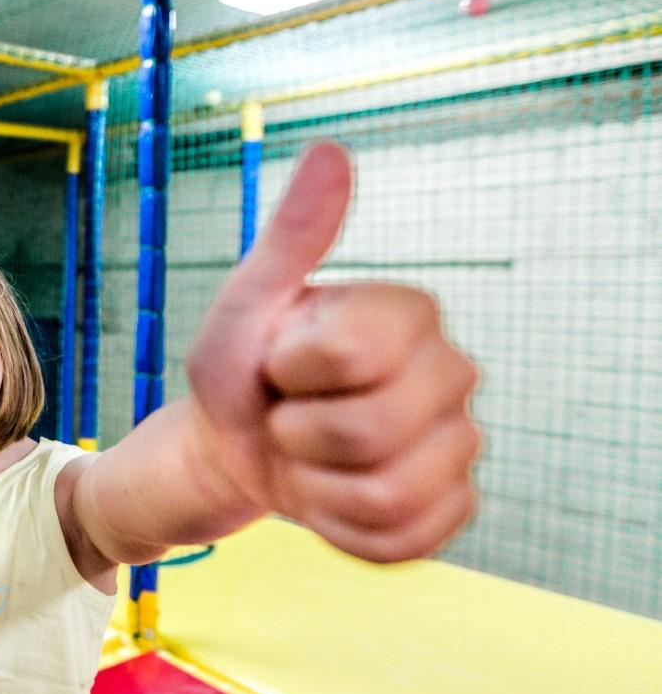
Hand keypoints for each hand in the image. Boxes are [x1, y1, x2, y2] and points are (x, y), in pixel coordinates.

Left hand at [185, 142, 480, 562]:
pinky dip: (338, 529)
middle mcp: (454, 375)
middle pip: (371, 434)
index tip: (281, 359)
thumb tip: (329, 152)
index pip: (352, 357)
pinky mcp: (448, 511)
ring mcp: (459, 448)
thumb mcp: (249, 303)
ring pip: (384, 495)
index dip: (291, 368)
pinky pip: (397, 540)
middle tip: (289, 415)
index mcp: (413, 314)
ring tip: (306, 455)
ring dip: (315, 486)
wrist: (233, 447)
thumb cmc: (244, 368)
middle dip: (298, 434)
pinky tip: (326, 496)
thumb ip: (291, 236)